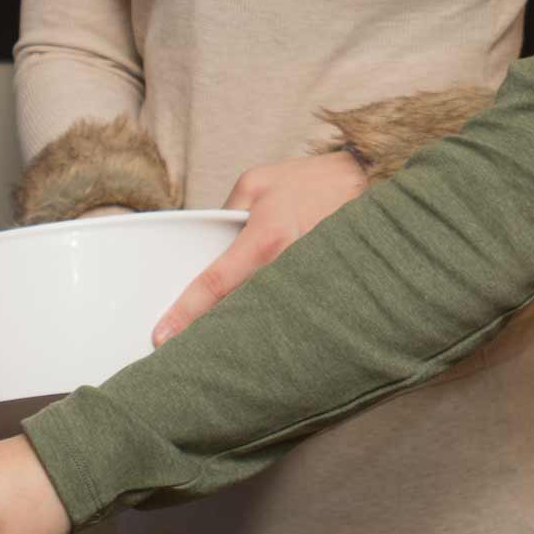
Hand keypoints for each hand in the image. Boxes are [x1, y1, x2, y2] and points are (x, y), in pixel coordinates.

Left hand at [153, 150, 367, 343]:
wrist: (371, 185)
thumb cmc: (315, 183)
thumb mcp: (258, 183)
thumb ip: (228, 212)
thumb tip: (211, 239)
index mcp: (266, 239)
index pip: (216, 284)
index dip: (186, 313)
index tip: (162, 335)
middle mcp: (287, 268)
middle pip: (238, 313)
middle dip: (210, 334)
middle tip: (183, 350)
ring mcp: (308, 285)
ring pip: (263, 319)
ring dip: (240, 334)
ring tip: (215, 350)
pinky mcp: (324, 294)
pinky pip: (289, 315)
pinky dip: (271, 326)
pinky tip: (258, 336)